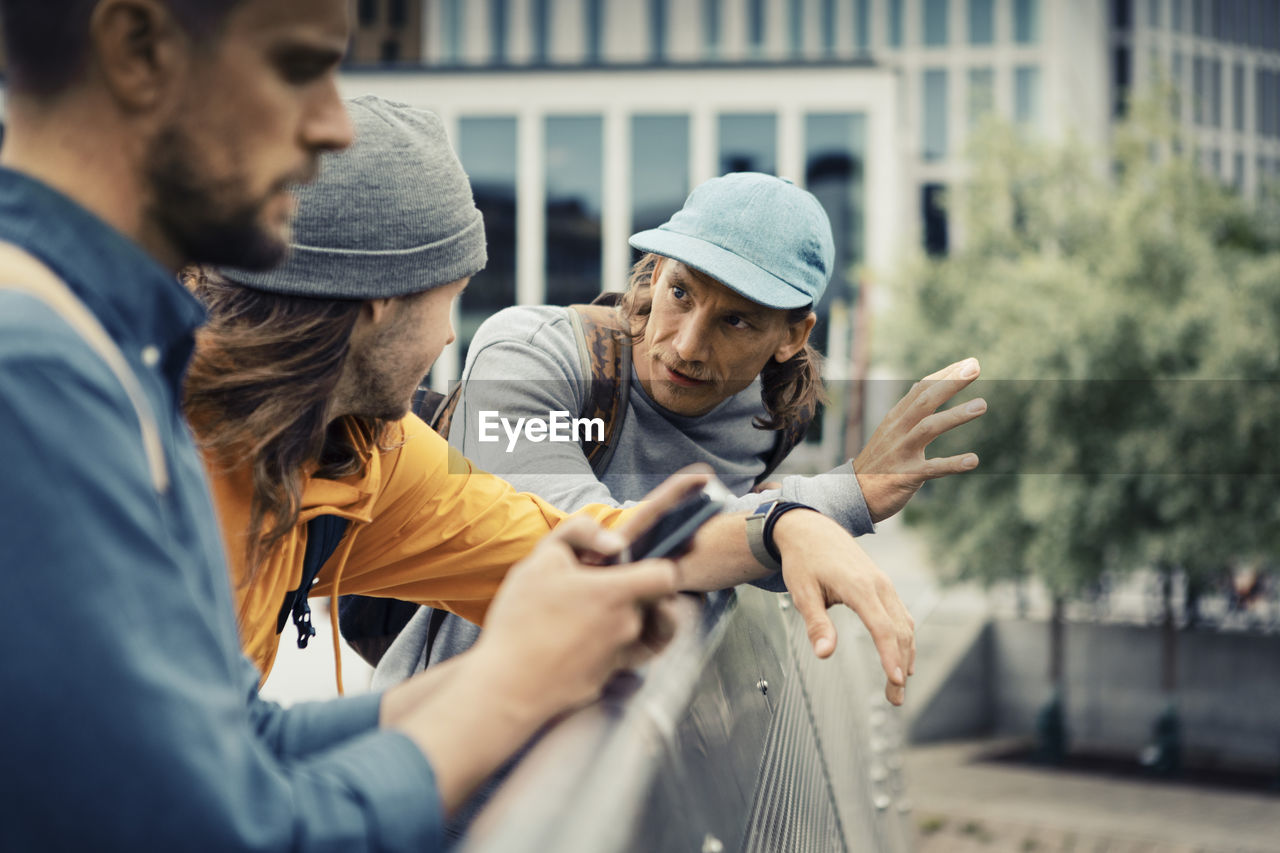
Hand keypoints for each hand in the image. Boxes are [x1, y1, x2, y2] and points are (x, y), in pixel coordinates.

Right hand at [474, 515, 679, 716]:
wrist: (507, 687)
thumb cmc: (524, 619)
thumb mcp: (543, 558)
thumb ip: (581, 533)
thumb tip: (616, 543)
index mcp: (618, 593)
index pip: (667, 576)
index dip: (655, 567)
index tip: (628, 567)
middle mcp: (628, 626)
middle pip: (646, 602)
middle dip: (623, 594)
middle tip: (583, 591)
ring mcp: (618, 656)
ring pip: (627, 629)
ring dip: (606, 620)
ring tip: (567, 618)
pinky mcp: (603, 681)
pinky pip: (608, 655)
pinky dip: (593, 648)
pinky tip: (562, 644)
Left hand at [773, 510, 915, 705]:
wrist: (810, 528)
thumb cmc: (803, 559)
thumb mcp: (802, 592)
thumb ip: (816, 624)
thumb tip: (825, 654)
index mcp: (860, 587)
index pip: (882, 629)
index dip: (891, 657)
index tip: (896, 681)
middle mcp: (878, 585)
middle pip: (899, 631)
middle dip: (900, 666)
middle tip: (895, 699)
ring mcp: (884, 583)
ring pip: (905, 624)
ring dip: (906, 655)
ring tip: (898, 685)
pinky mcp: (882, 584)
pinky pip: (901, 615)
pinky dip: (904, 638)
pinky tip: (903, 656)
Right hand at [855, 357, 984, 522]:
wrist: (853, 494)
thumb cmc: (877, 461)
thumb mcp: (888, 430)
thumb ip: (906, 409)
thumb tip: (919, 385)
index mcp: (896, 418)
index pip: (921, 389)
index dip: (945, 375)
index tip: (970, 363)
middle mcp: (898, 431)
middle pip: (925, 401)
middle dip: (950, 383)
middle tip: (975, 368)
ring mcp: (901, 452)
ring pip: (928, 428)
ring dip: (955, 416)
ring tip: (982, 405)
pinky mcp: (905, 476)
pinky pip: (931, 468)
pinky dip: (952, 463)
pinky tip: (973, 460)